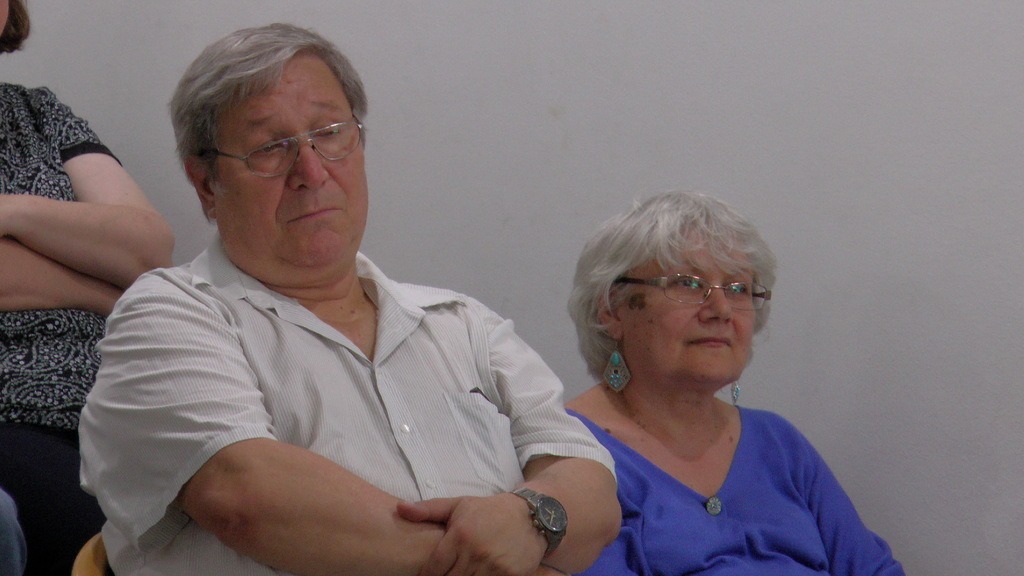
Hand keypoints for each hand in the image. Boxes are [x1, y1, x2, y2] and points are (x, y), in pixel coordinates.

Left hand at [397, 494, 546, 575]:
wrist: (531, 515)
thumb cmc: (489, 511)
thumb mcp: (459, 505)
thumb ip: (428, 509)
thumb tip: (399, 509)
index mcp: (459, 535)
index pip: (433, 569)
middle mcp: (476, 552)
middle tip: (446, 573)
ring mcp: (494, 567)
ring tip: (462, 572)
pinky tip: (478, 575)